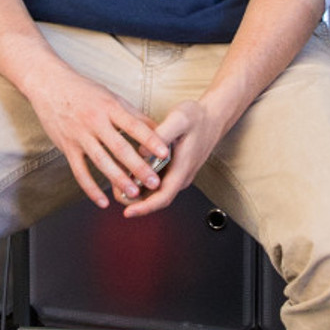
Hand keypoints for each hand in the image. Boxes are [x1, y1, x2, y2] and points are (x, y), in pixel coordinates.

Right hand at [26, 62, 174, 210]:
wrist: (49, 85)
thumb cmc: (84, 91)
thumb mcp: (111, 97)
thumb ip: (134, 115)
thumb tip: (159, 129)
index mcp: (110, 108)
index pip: (134, 126)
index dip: (150, 140)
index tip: (165, 153)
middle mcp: (95, 122)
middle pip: (119, 148)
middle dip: (138, 167)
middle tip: (155, 182)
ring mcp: (80, 136)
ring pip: (101, 162)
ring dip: (118, 179)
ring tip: (134, 193)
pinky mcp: (67, 147)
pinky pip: (80, 172)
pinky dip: (91, 188)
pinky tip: (102, 201)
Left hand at [117, 92, 228, 219]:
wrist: (214, 117)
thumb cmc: (197, 117)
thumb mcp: (179, 119)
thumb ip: (160, 135)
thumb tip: (141, 152)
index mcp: (183, 168)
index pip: (163, 197)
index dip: (144, 207)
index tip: (128, 212)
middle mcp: (181, 176)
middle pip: (157, 199)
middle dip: (135, 202)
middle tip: (114, 192)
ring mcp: (179, 175)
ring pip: (156, 193)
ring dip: (137, 193)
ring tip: (117, 182)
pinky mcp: (176, 170)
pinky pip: (158, 183)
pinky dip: (143, 183)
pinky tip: (130, 173)